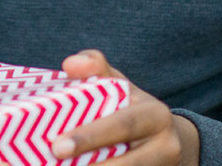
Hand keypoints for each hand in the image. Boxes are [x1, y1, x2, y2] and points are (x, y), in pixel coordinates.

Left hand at [50, 49, 199, 165]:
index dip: (90, 137)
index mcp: (156, 116)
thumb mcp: (120, 84)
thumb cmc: (132, 107)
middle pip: (124, 163)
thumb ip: (96, 68)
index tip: (57, 146)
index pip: (122, 126)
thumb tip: (69, 64)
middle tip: (55, 160)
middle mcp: (166, 146)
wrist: (165, 142)